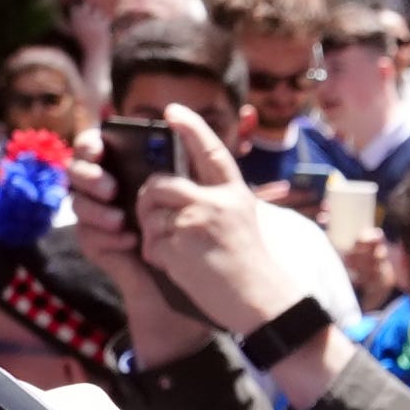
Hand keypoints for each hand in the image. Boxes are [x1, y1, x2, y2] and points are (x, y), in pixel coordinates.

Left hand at [109, 112, 345, 344]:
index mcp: (232, 193)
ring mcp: (195, 222)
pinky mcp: (178, 246)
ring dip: (151, 232)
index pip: (210, 151)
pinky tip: (176, 266)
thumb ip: (212, 200)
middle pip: (159, 184)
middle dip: (149, 201)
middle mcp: (214, 202)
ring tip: (173, 250)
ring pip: (149, 213)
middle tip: (156, 220)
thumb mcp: (240, 220)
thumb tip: (170, 189)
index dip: (191, 127)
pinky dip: (155, 256)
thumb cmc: (249, 264)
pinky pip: (149, 242)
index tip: (172, 110)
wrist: (260, 300)